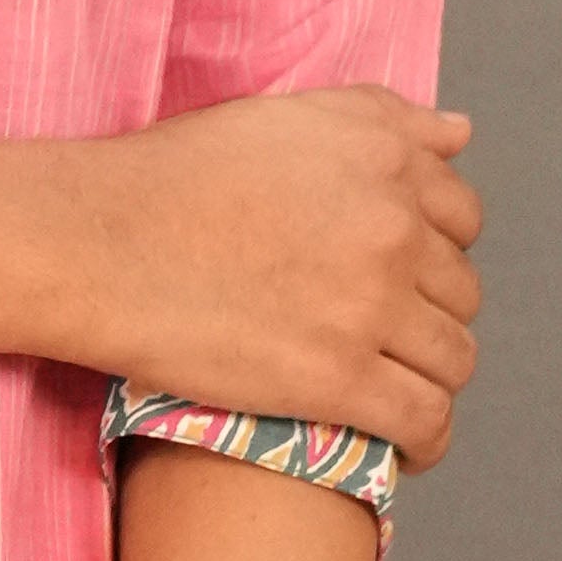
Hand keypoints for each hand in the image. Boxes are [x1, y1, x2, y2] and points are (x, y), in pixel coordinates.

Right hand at [45, 86, 483, 466]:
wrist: (100, 242)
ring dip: (428, 375)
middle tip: (379, 332)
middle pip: (459, 291)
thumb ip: (383, 116)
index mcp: (382, 155)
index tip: (399, 273)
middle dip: (427, 312)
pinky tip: (403, 445)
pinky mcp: (340, 378)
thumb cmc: (172, 177)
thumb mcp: (283, 118)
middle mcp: (391, 225)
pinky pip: (424, 419)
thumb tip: (459, 134)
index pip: (461, 217)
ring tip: (391, 387)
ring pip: (453, 358)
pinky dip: (425, 440)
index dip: (432, 249)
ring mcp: (370, 304)